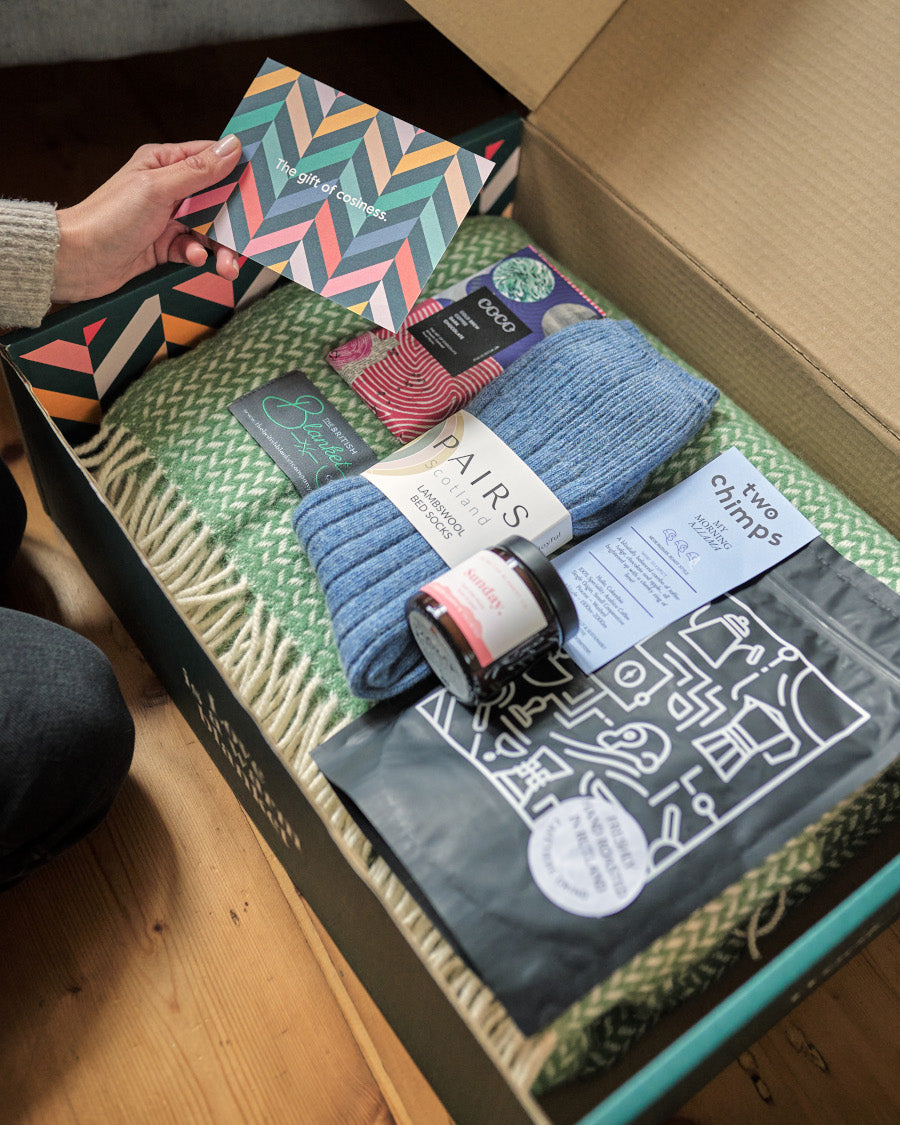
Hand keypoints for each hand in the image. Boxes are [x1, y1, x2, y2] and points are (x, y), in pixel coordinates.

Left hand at [51, 137, 242, 304]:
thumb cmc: (108, 218)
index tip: (262, 187)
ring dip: (221, 248)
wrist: (76, 261)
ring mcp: (167, 218)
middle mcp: (169, 188)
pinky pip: (194, 249)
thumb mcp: (157, 189)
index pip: (211, 159)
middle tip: (248, 238)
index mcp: (164, 163)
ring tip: (226, 266)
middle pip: (217, 200)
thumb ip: (197, 171)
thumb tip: (231, 147)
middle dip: (234, 222)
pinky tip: (192, 260)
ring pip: (210, 230)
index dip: (238, 172)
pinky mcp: (164, 246)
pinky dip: (198, 256)